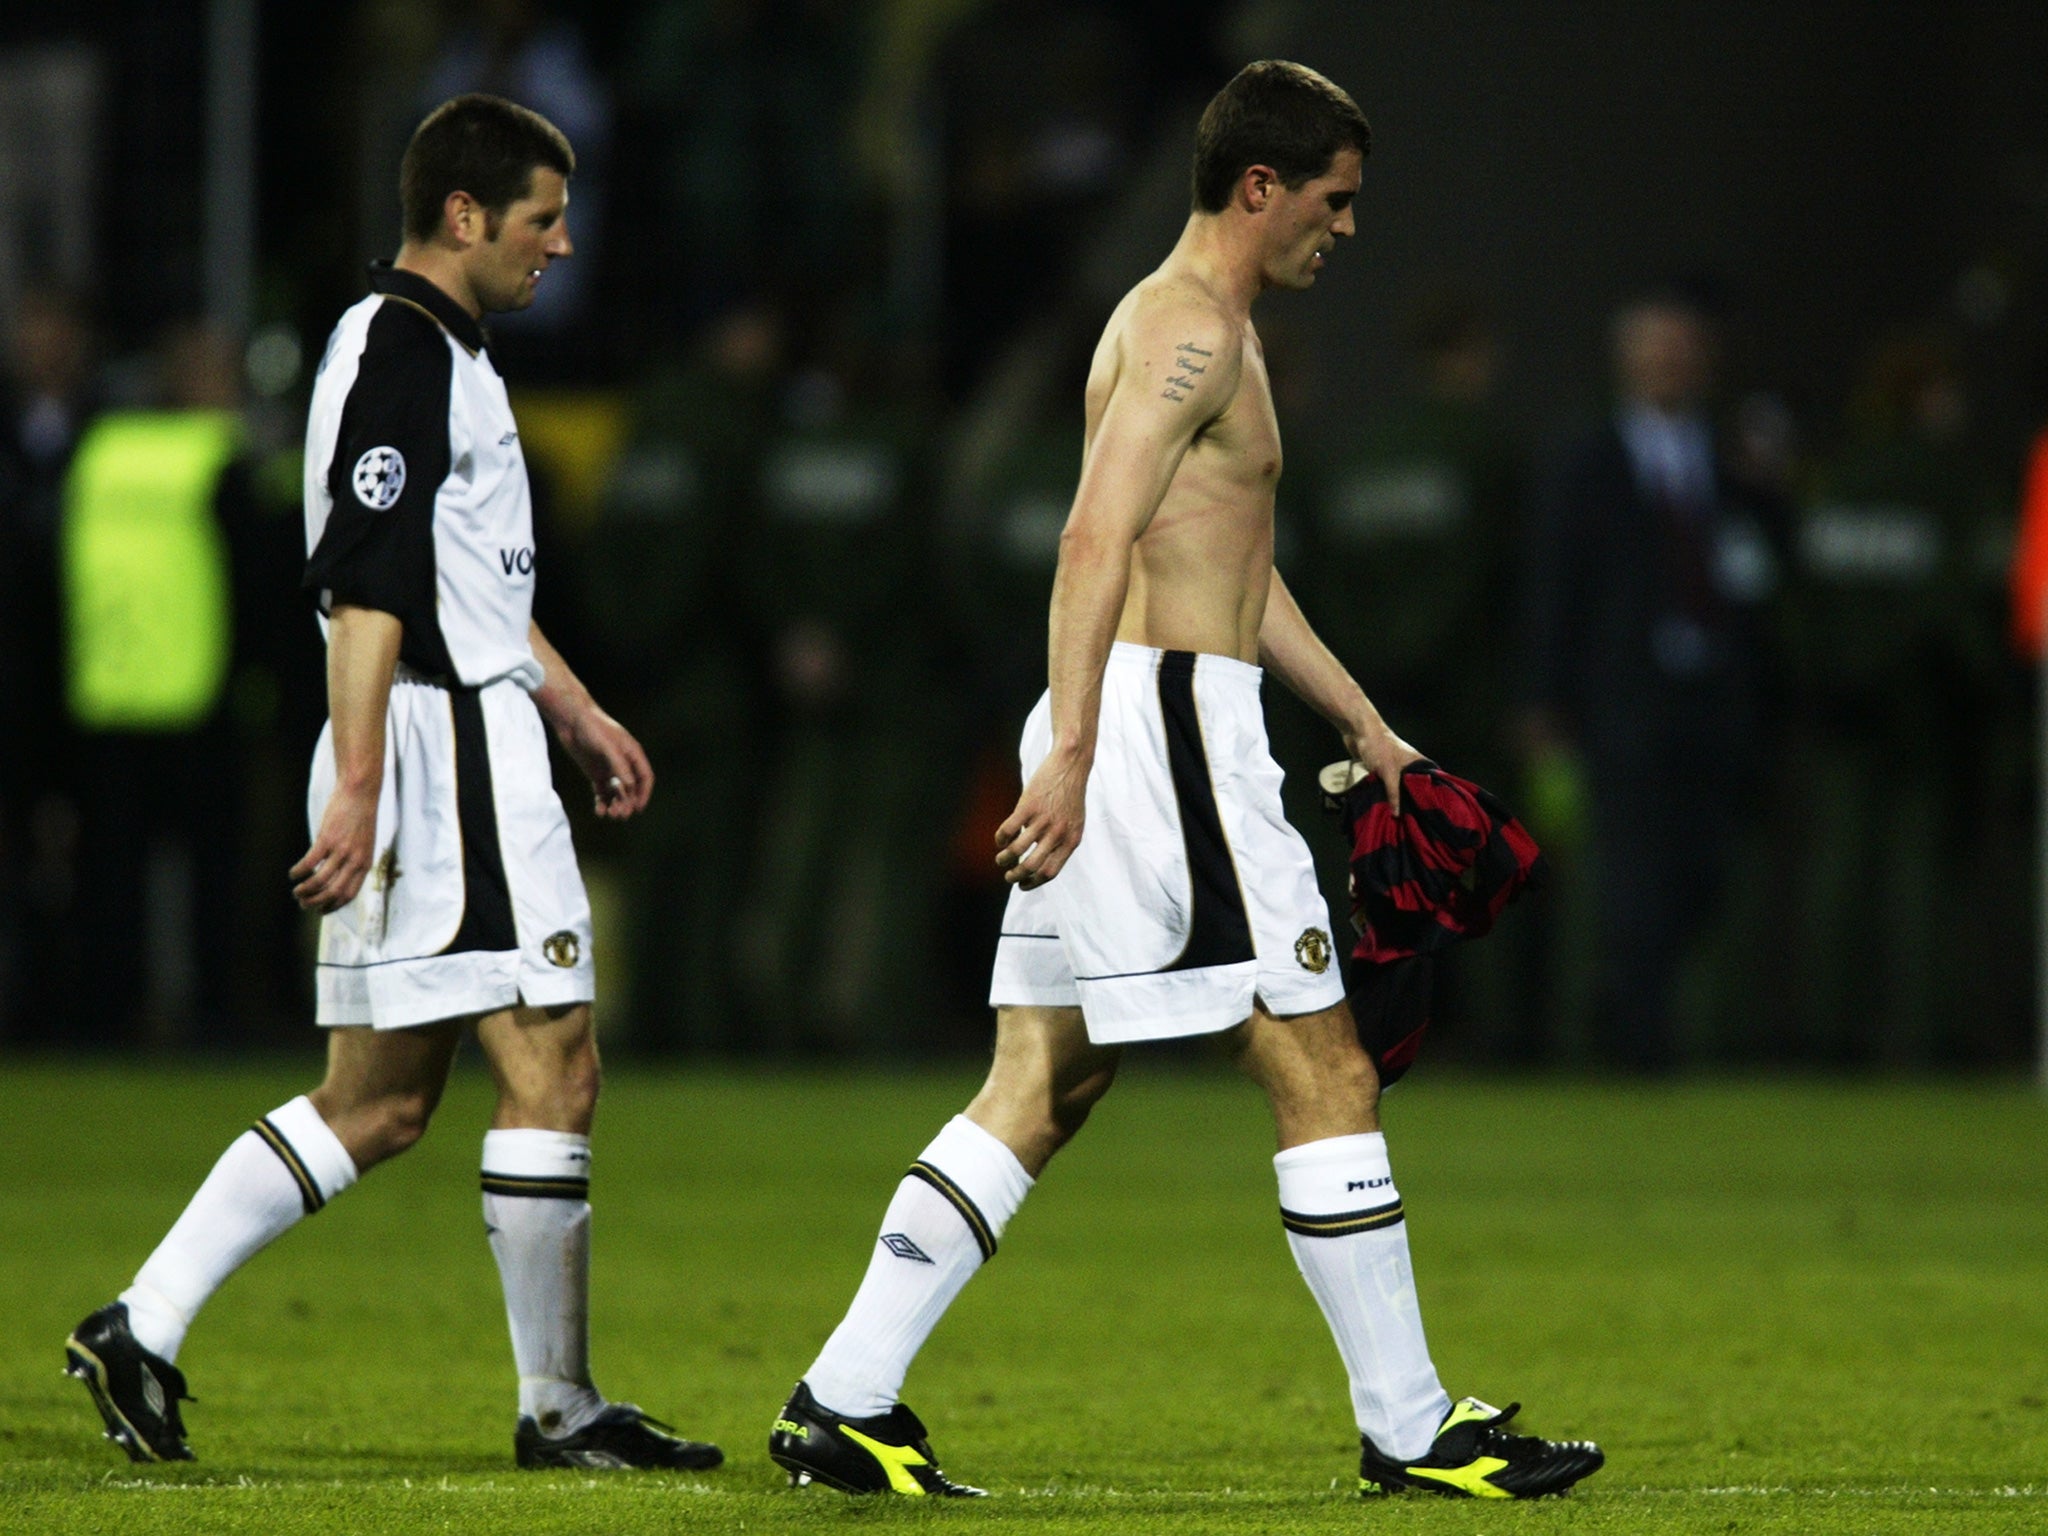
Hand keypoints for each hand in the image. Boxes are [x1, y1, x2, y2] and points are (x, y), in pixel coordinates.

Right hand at [291, 781, 378, 911]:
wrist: (361, 793)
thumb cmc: (360, 818)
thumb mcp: (364, 844)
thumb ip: (353, 861)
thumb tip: (336, 876)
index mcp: (365, 864)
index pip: (349, 894)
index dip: (333, 906)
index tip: (321, 911)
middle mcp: (355, 860)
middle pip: (333, 892)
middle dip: (316, 903)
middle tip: (303, 903)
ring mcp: (341, 850)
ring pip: (320, 881)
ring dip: (305, 890)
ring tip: (296, 891)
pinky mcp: (327, 838)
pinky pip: (309, 862)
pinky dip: (299, 872)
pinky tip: (293, 874)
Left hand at [556, 705, 653, 819]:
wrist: (571, 720)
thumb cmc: (593, 728)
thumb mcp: (608, 747)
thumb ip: (619, 766)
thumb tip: (630, 787)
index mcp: (633, 754)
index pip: (645, 777)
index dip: (644, 794)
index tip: (638, 808)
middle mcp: (624, 763)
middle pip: (631, 788)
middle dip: (627, 803)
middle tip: (619, 815)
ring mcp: (610, 769)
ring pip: (617, 793)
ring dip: (616, 805)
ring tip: (609, 814)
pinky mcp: (596, 773)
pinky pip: (602, 792)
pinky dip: (602, 803)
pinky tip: (599, 811)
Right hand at [994, 747, 1088, 887]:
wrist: (1071, 764)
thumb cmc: (1071, 794)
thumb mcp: (1075, 822)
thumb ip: (1063, 841)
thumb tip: (1043, 861)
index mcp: (1071, 840)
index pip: (1050, 872)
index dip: (1033, 882)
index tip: (1022, 885)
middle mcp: (1058, 833)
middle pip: (1031, 866)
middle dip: (1015, 876)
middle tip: (1008, 875)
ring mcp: (1043, 820)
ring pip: (1016, 851)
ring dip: (1004, 859)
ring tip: (1000, 859)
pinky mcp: (1028, 806)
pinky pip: (1007, 830)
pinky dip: (1000, 839)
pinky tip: (1000, 840)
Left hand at [1343, 719, 1423, 815]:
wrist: (1357, 730)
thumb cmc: (1379, 746)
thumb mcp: (1389, 772)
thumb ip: (1394, 793)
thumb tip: (1397, 813)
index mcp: (1416, 762)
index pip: (1429, 780)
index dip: (1430, 795)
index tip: (1431, 812)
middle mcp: (1407, 764)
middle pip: (1411, 786)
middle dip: (1409, 800)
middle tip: (1410, 819)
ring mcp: (1393, 766)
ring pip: (1396, 786)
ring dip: (1393, 797)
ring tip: (1396, 816)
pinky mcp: (1380, 769)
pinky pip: (1383, 784)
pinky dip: (1382, 792)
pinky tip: (1382, 804)